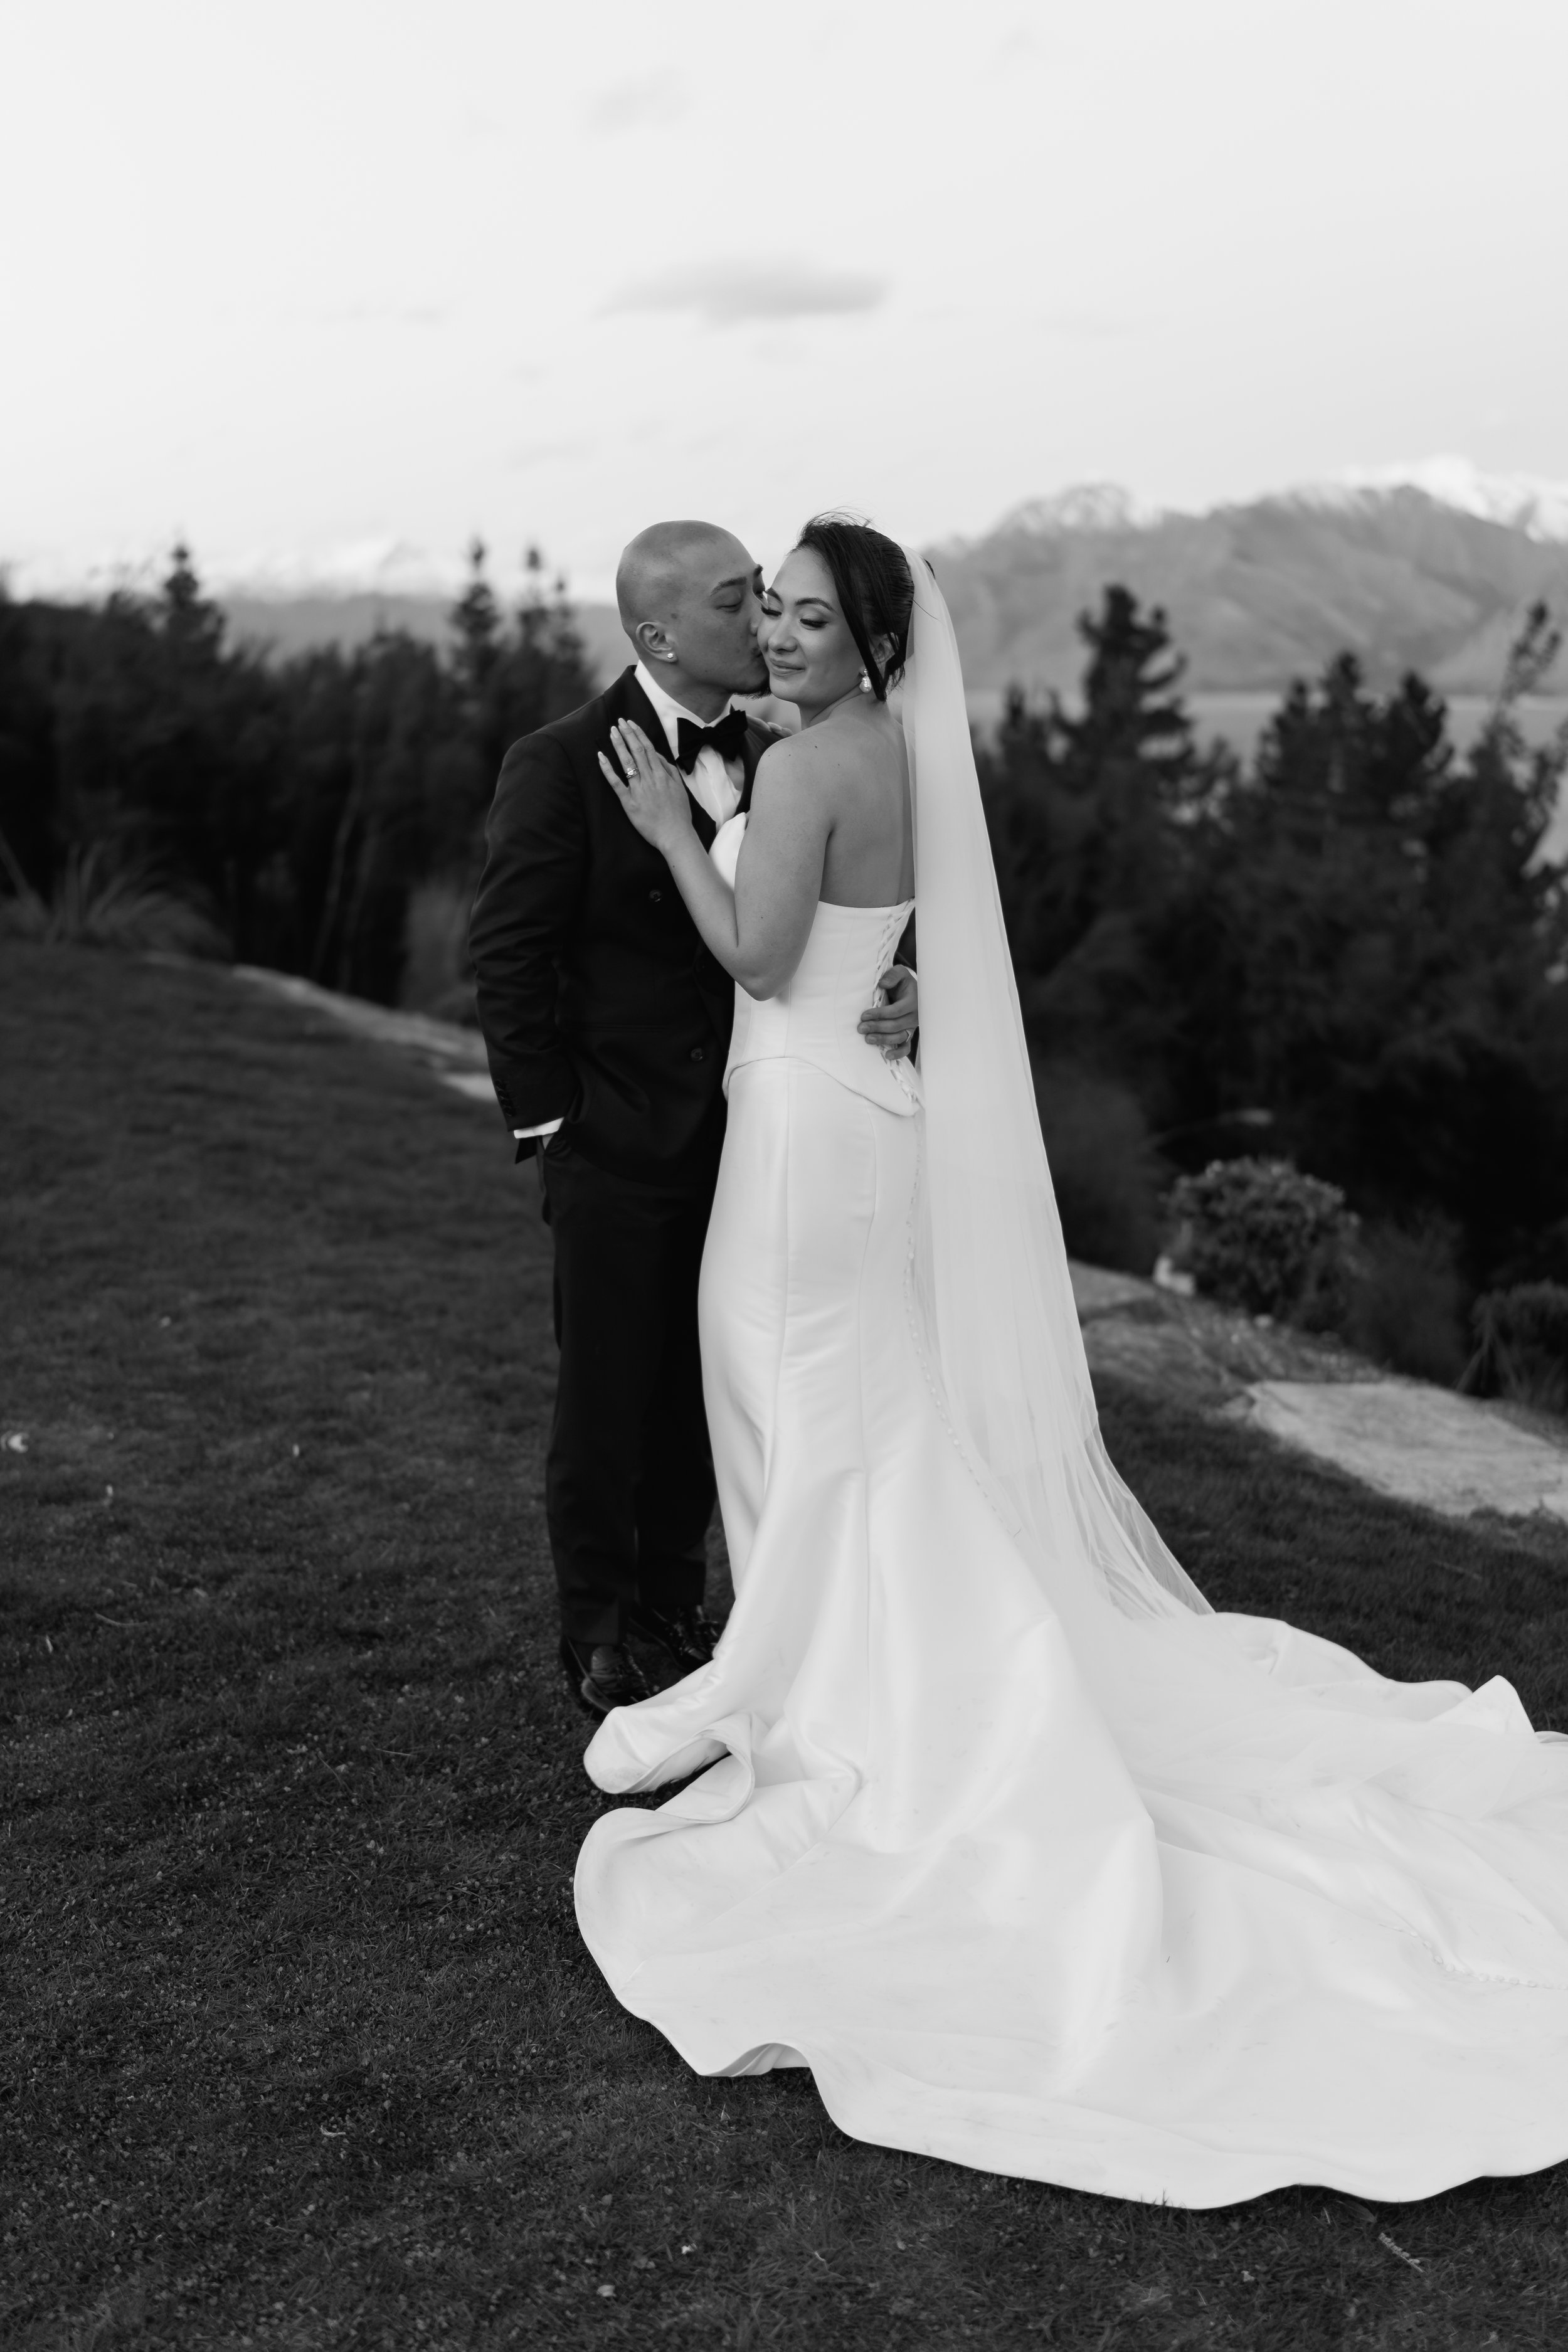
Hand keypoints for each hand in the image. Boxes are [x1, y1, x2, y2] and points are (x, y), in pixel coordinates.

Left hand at [598, 721, 692, 853]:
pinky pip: (616, 783)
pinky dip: (607, 770)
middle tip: (618, 722)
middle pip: (636, 751)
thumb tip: (657, 755)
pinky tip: (601, 757)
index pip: (648, 748)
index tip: (630, 723)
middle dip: (627, 734)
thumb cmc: (679, 814)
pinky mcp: (629, 803)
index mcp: (662, 775)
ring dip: (618, 745)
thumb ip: (669, 770)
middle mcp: (650, 779)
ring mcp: (639, 790)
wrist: (675, 835)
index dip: (638, 734)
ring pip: (627, 763)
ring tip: (612, 733)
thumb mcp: (680, 788)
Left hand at [858, 964, 917, 1060]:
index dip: (880, 1014)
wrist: (912, 991)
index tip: (864, 1015)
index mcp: (913, 1001)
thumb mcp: (900, 974)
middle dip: (877, 1027)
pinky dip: (898, 1053)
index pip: (896, 1011)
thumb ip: (892, 976)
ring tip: (868, 1039)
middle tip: (860, 1028)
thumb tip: (883, 984)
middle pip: (895, 1026)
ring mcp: (912, 1027)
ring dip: (883, 1040)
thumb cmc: (903, 983)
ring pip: (899, 1037)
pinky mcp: (909, 1034)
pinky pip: (906, 1047)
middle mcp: (914, 1016)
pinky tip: (886, 1055)